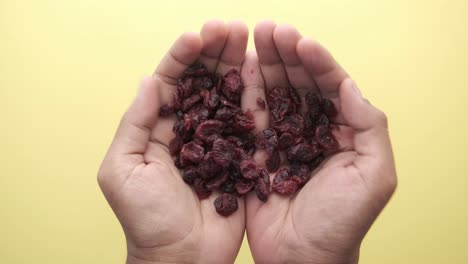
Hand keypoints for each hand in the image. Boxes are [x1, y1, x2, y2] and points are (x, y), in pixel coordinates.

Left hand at [98, 20, 248, 263]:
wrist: (181, 258)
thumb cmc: (146, 219)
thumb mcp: (124, 169)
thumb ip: (136, 123)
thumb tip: (149, 80)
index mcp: (158, 128)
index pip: (170, 81)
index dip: (183, 56)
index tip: (198, 36)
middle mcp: (190, 129)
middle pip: (202, 81)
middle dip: (214, 52)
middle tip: (229, 26)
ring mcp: (218, 141)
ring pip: (227, 94)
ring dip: (235, 65)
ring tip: (246, 38)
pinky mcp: (241, 156)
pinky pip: (249, 121)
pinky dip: (255, 95)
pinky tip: (262, 72)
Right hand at [244, 21, 396, 263]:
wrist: (303, 257)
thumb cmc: (343, 222)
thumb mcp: (373, 174)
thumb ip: (369, 126)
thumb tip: (349, 84)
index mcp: (342, 131)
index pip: (330, 85)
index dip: (317, 61)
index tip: (301, 41)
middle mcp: (311, 129)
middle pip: (298, 82)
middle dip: (286, 53)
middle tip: (270, 28)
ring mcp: (280, 138)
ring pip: (273, 92)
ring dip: (264, 63)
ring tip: (253, 37)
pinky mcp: (255, 151)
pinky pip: (250, 115)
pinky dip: (245, 91)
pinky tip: (240, 68)